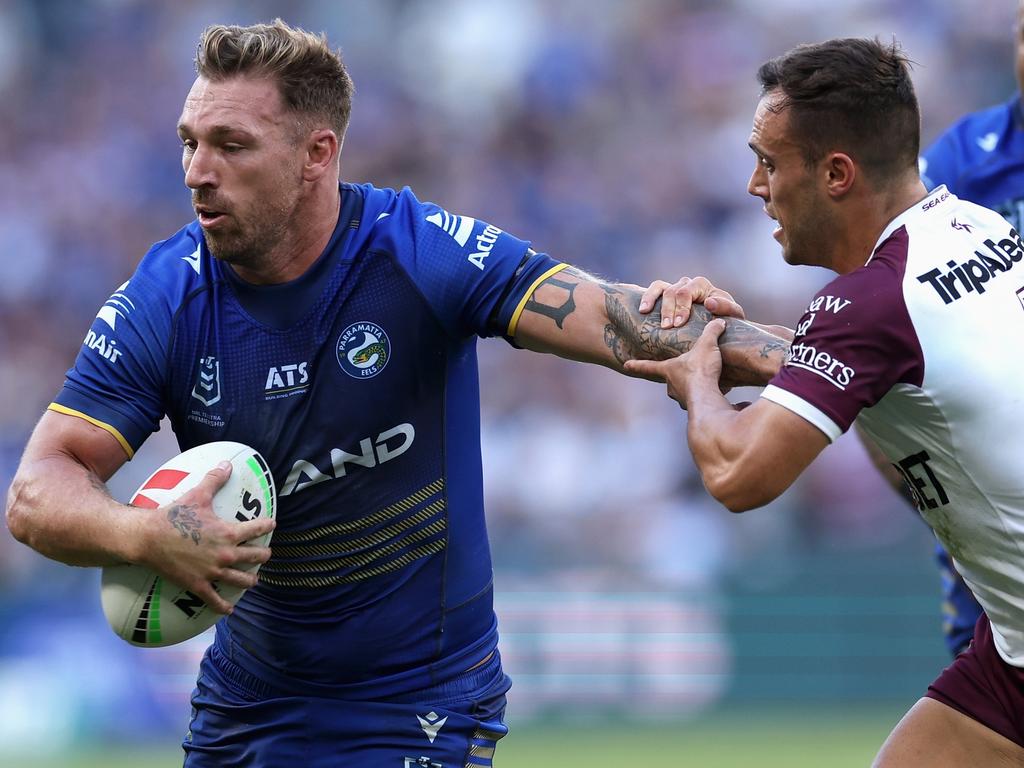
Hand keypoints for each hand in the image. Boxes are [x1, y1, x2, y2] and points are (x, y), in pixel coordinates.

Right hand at [136, 462, 274, 613]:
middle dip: (263, 555)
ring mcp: (213, 572)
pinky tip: (230, 609)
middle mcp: (226, 554)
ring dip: (251, 580)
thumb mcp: (197, 494)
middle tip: (265, 553)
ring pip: (243, 581)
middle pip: (256, 557)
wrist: (148, 538)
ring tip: (254, 580)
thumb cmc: (174, 515)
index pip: (258, 529)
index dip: (267, 525)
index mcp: (229, 533)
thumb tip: (227, 463)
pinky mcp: (198, 585)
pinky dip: (224, 607)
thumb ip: (215, 480)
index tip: (271, 524)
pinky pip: (216, 601)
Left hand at [624, 318, 726, 406]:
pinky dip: (705, 396)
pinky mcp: (694, 407)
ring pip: (685, 392)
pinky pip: (698, 400)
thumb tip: (718, 321)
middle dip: (678, 376)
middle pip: (670, 380)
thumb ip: (711, 331)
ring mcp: (681, 398)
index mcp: (668, 370)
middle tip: (688, 372)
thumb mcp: (707, 344)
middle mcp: (671, 386)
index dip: (637, 364)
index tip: (625, 365)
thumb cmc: (700, 369)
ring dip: (693, 387)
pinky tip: (716, 392)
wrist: (707, 396)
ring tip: (706, 382)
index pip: (648, 366)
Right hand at [638, 276, 744, 328]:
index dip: (681, 307)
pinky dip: (647, 298)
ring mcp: (675, 289)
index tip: (679, 323)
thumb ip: (726, 308)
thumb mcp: (734, 315)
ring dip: (654, 302)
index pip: (687, 291)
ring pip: (661, 288)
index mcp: (702, 285)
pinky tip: (643, 310)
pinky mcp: (665, 296)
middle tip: (668, 327)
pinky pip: (653, 291)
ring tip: (647, 314)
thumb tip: (709, 302)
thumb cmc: (727, 321)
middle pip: (672, 291)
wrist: (718, 328)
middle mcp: (687, 284)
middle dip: (668, 309)